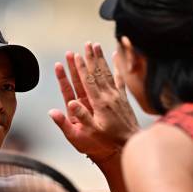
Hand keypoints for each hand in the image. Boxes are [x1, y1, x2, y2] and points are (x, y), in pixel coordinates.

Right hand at [51, 42, 139, 162]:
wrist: (128, 147)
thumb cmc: (105, 144)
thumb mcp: (85, 136)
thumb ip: (74, 120)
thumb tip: (63, 105)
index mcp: (98, 104)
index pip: (87, 81)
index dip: (80, 68)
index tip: (75, 55)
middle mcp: (108, 97)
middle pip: (97, 73)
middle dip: (90, 58)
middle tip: (85, 44)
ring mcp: (116, 97)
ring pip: (107, 73)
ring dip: (101, 59)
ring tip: (96, 46)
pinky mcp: (123, 100)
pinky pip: (120, 80)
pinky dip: (117, 68)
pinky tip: (116, 57)